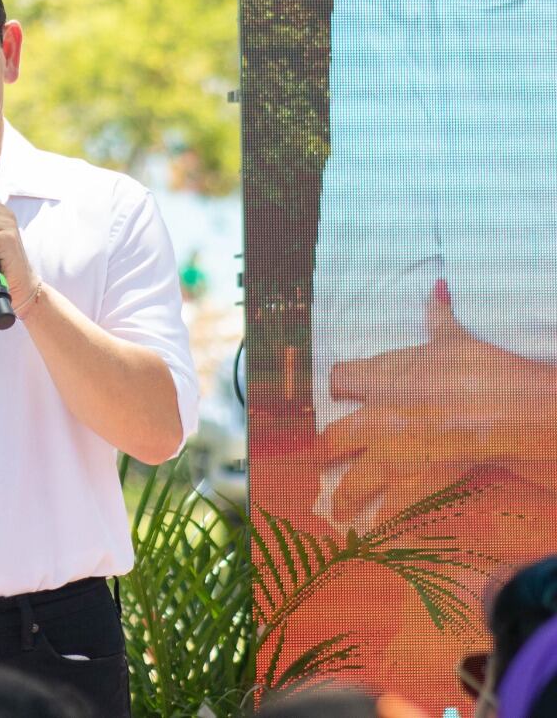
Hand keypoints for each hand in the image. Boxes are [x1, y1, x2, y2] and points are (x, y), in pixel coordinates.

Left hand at [318, 279, 556, 521]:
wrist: (499, 408)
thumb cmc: (476, 368)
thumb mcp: (453, 337)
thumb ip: (438, 314)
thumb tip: (438, 285)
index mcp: (378, 380)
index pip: (338, 380)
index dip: (339, 387)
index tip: (339, 393)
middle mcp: (373, 418)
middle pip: (332, 438)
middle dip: (325, 451)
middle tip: (321, 459)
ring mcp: (389, 454)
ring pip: (352, 481)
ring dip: (344, 498)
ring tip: (337, 510)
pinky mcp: (412, 481)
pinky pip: (390, 508)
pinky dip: (384, 523)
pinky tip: (376, 534)